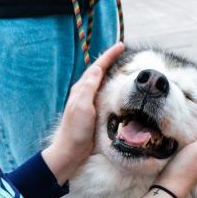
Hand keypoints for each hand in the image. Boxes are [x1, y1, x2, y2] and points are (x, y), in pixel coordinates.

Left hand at [42, 43, 124, 183]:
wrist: (71, 151)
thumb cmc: (75, 130)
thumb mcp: (81, 106)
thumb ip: (88, 87)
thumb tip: (97, 69)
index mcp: (82, 89)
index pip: (97, 67)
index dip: (109, 55)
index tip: (121, 45)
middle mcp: (85, 93)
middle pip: (100, 71)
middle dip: (111, 60)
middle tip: (125, 52)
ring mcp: (90, 103)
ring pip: (103, 82)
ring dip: (113, 73)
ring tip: (125, 67)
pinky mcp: (95, 113)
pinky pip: (106, 95)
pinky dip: (114, 88)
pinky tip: (120, 90)